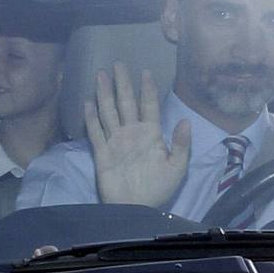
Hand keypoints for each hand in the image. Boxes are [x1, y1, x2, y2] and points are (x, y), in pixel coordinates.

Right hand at [83, 63, 191, 207]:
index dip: (148, 89)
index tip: (147, 72)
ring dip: (105, 94)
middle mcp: (132, 133)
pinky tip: (87, 102)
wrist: (137, 208)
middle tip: (119, 64)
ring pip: (109, 112)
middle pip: (126, 103)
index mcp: (151, 134)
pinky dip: (90, 117)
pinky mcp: (103, 152)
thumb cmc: (159, 189)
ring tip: (100, 75)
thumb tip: (186, 120)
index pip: (149, 106)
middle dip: (123, 83)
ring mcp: (116, 141)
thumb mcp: (177, 168)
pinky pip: (95, 132)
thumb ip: (181, 144)